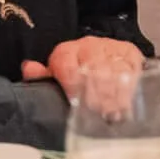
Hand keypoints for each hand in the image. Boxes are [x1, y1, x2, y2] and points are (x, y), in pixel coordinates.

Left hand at [26, 37, 149, 101]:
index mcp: (67, 52)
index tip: (75, 102)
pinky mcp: (130, 53)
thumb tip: (28, 68)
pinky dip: (130, 86)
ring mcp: (111, 48)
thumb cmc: (73, 72)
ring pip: (114, 69)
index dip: (71, 84)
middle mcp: (90, 46)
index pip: (68, 64)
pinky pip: (132, 68)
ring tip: (114, 112)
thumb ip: (40, 76)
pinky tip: (128, 101)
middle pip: (94, 68)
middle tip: (98, 112)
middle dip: (97, 92)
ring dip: (115, 92)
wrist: (99, 54)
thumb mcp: (55, 75)